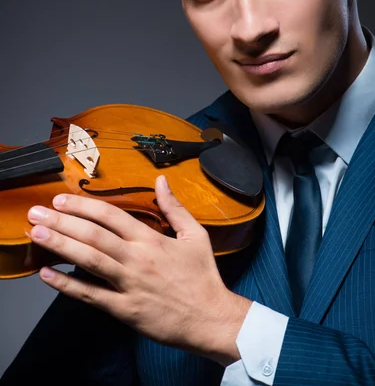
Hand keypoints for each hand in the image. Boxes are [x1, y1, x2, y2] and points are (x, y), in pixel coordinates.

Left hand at [27, 175, 251, 364]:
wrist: (211, 318)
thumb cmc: (203, 277)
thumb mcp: (196, 235)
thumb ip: (175, 208)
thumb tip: (161, 181)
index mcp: (151, 239)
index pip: (111, 215)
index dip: (84, 206)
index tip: (62, 199)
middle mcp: (137, 259)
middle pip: (94, 235)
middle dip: (63, 221)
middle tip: (38, 212)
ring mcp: (129, 285)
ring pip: (90, 261)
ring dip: (61, 246)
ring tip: (38, 234)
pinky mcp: (125, 310)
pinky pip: (92, 296)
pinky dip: (69, 285)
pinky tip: (49, 275)